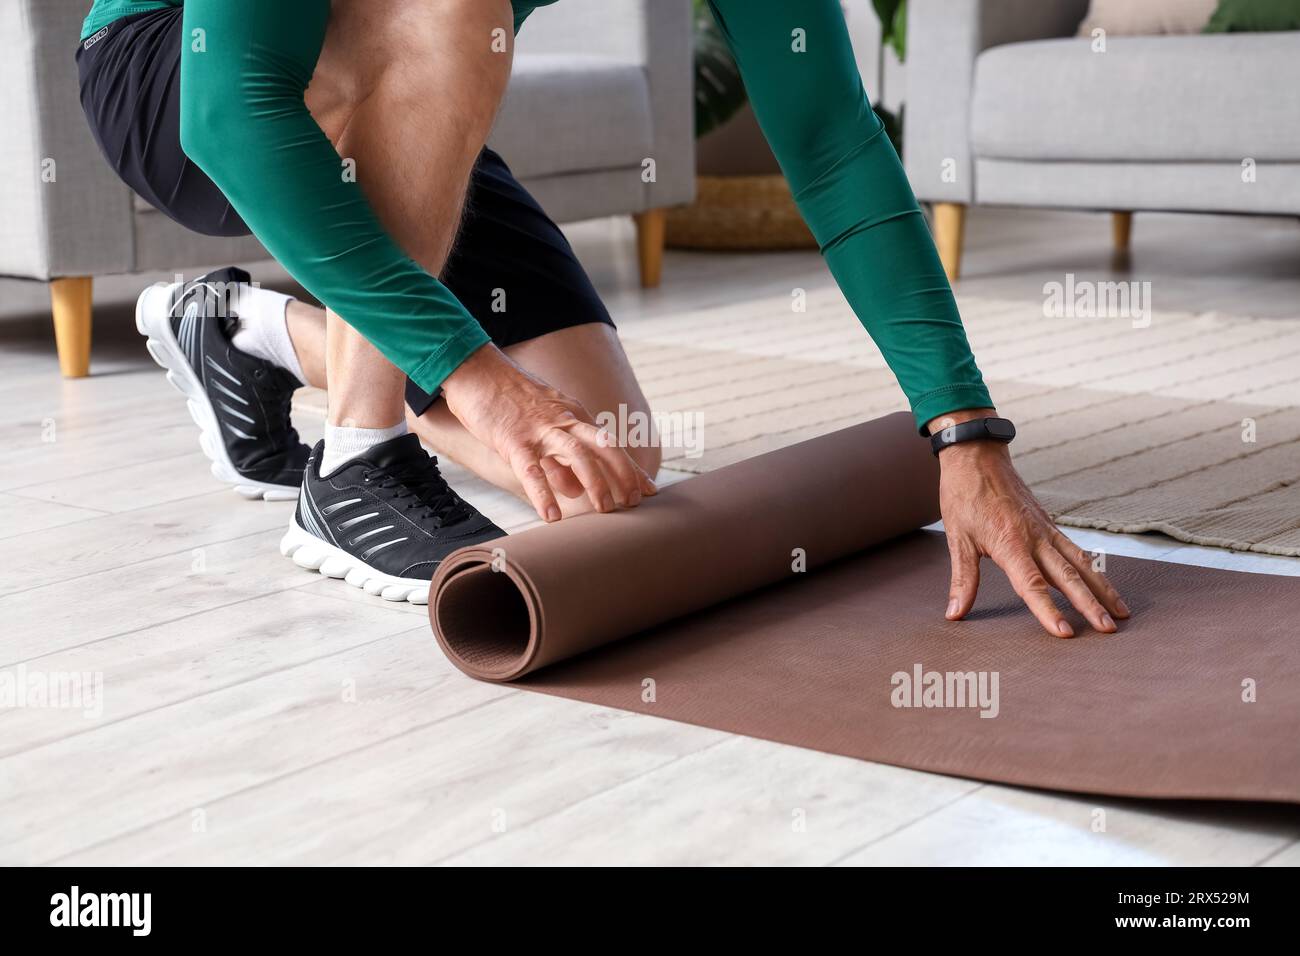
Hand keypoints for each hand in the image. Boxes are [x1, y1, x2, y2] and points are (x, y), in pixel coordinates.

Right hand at [442, 344, 655, 520]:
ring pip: (577, 455)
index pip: (609, 443)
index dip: (630, 468)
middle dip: (623, 474)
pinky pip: (532, 470)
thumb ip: (562, 456)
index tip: (648, 490)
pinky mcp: (514, 440)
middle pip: (604, 446)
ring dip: (595, 483)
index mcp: (573, 416)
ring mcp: (540, 430)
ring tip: (605, 509)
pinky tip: (551, 515)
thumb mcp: (544, 423)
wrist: (477, 371)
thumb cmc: (509, 400)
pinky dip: (544, 493)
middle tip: (633, 502)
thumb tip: (576, 489)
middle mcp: (563, 421)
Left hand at [931, 410, 1129, 636]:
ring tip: (1121, 613)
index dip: (1047, 609)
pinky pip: (1075, 550)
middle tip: (1108, 631)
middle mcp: (1034, 537)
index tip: (1065, 632)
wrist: (977, 457)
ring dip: (1102, 589)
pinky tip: (1102, 585)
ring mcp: (1046, 530)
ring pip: (1080, 563)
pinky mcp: (1049, 525)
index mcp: (1009, 542)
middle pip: (1067, 577)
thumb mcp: (956, 537)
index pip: (1031, 584)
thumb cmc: (964, 496)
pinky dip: (1092, 569)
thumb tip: (955, 614)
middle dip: (1089, 605)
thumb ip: (962, 579)